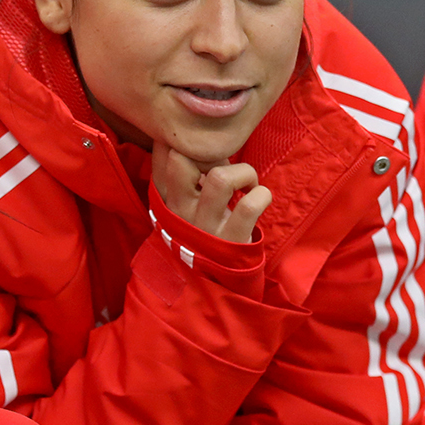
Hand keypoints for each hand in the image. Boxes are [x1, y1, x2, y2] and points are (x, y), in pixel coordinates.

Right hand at [152, 142, 270, 243]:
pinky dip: (262, 194)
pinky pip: (249, 204)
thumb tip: (205, 139)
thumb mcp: (185, 208)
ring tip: (246, 183)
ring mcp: (206, 227)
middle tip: (224, 166)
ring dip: (242, 172)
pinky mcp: (232, 240)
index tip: (199, 143)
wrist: (216, 284)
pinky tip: (260, 198)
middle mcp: (181, 213)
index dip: (181, 140)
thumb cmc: (205, 234)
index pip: (161, 156)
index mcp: (167, 201)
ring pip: (221, 178)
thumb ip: (188, 178)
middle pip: (182, 160)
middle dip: (210, 153)